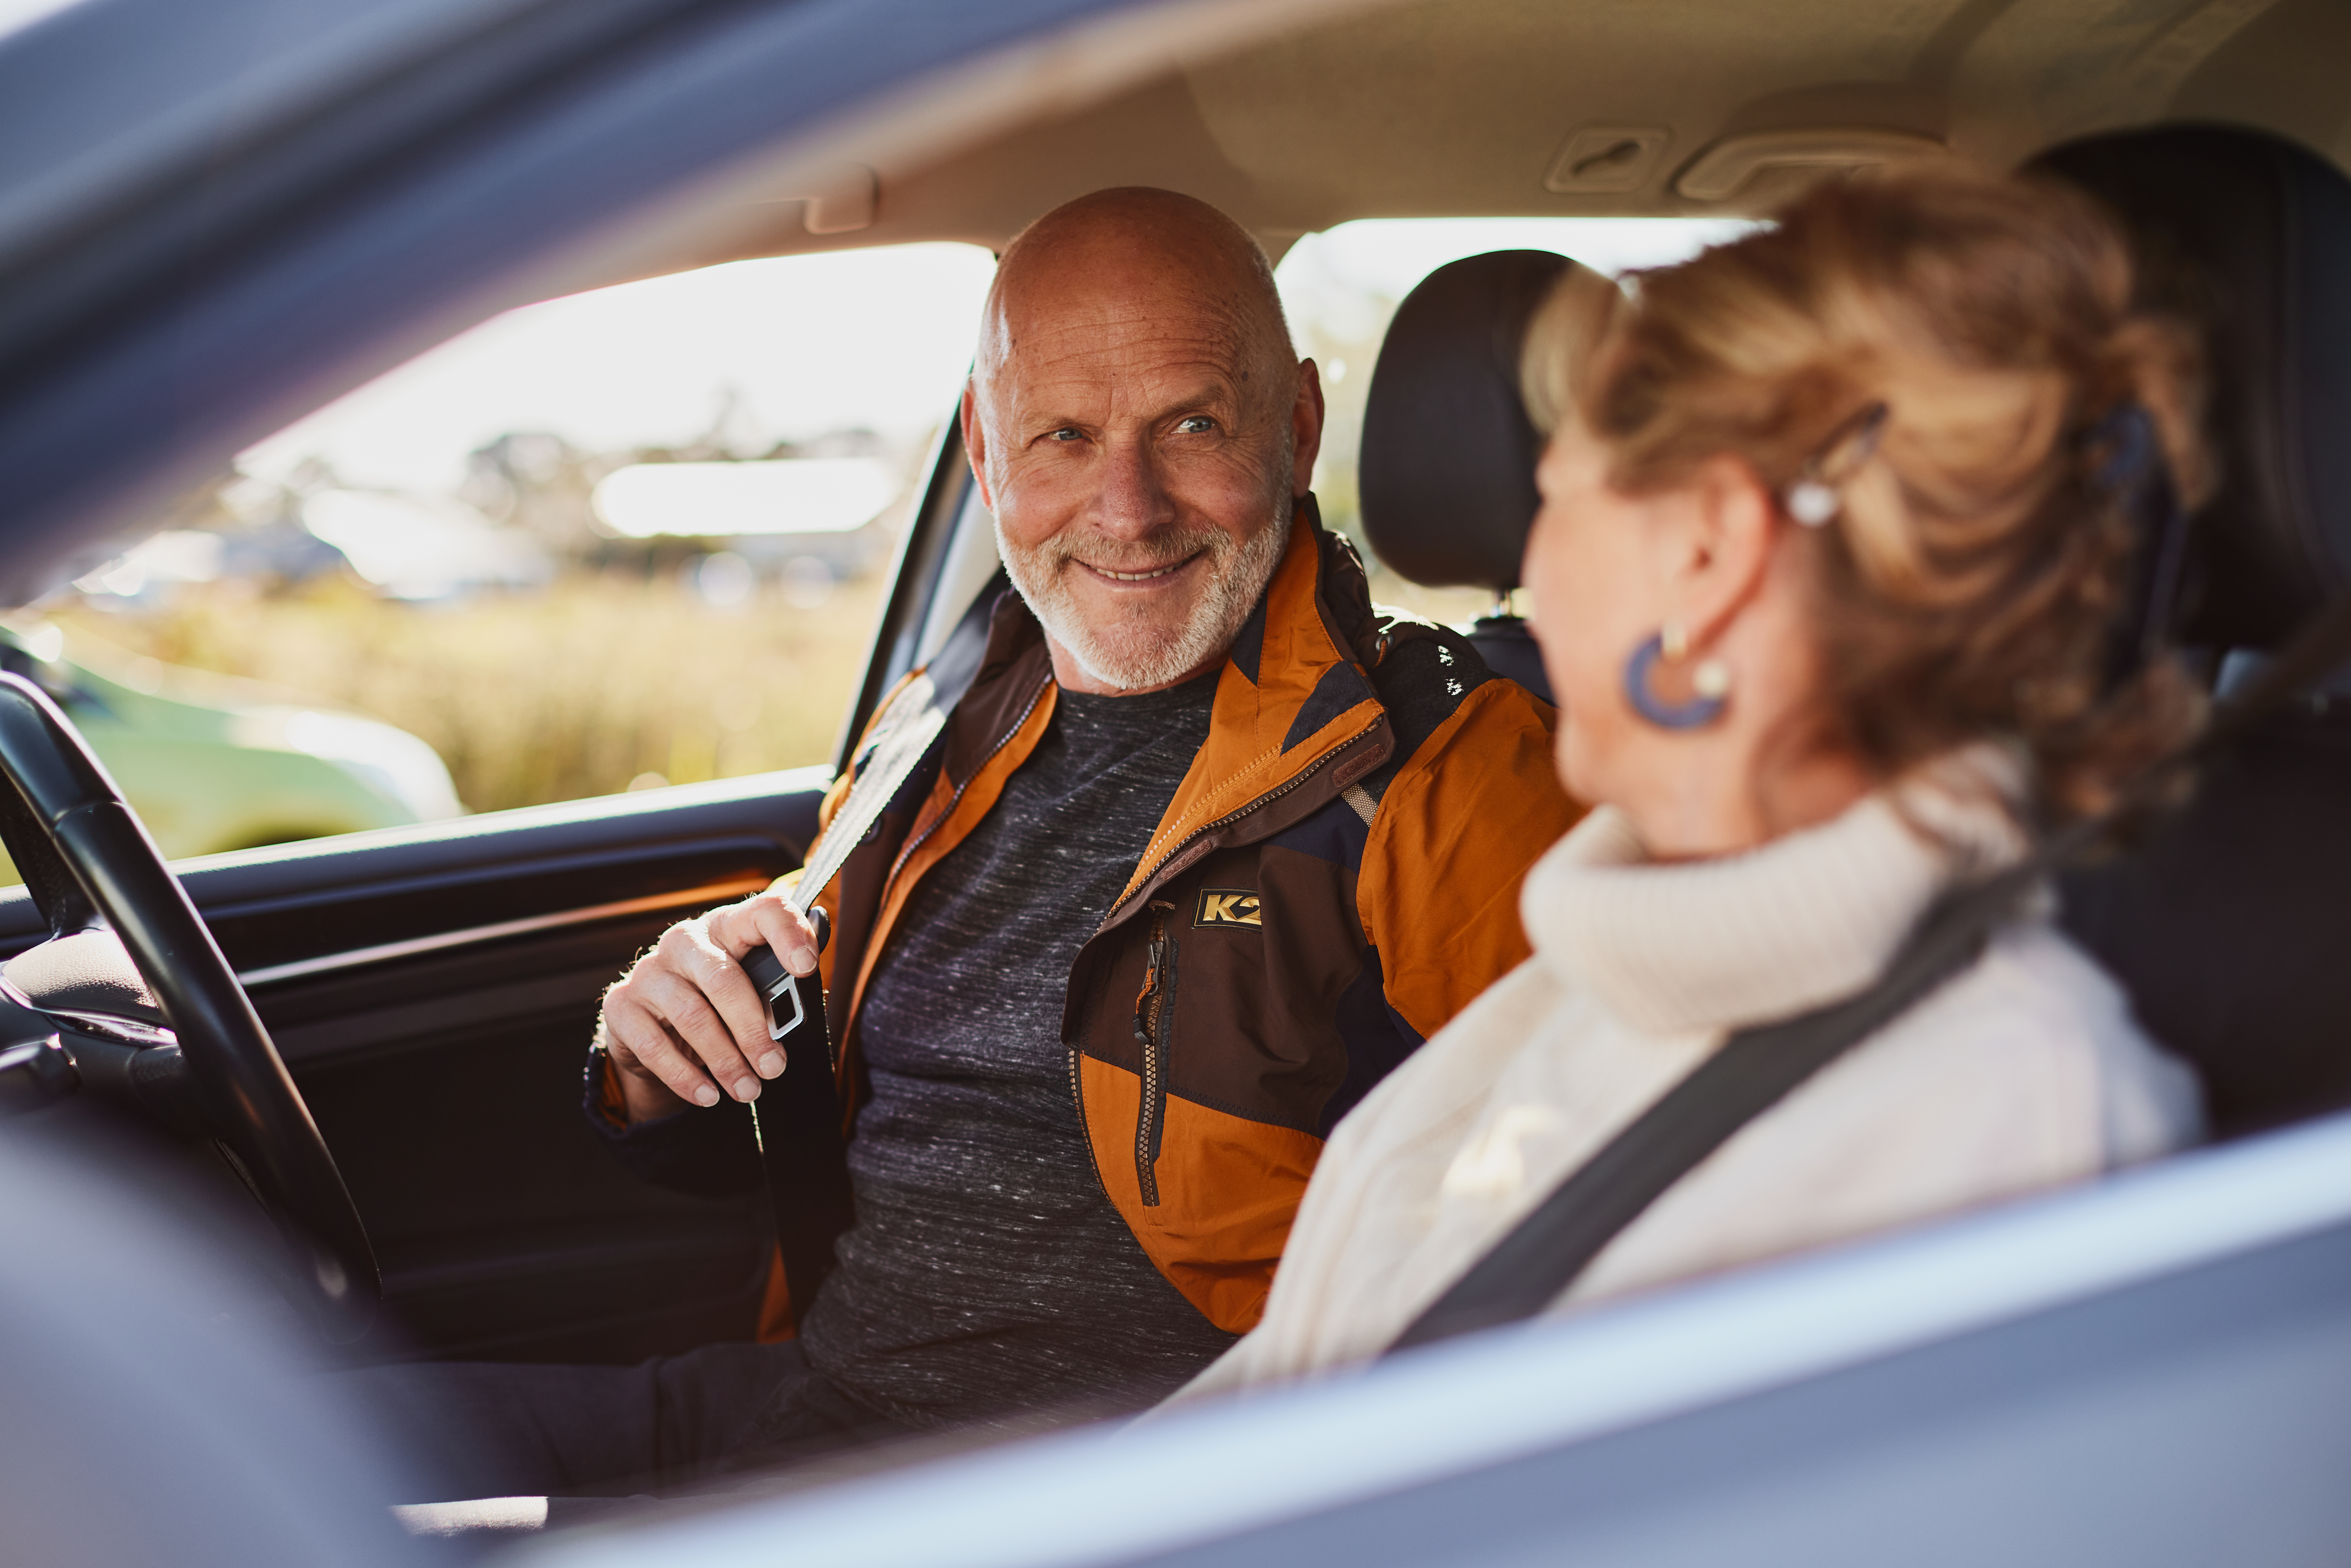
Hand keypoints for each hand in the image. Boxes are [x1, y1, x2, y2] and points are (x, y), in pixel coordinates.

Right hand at [599, 892, 822, 1122]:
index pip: (762, 911)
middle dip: (753, 1029)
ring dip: (724, 1061)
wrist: (655, 1028)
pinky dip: (685, 1076)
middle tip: (773, 1066)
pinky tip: (708, 1095)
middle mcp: (684, 942)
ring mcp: (649, 972)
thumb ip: (773, 995)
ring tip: (748, 1090)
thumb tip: (793, 1018)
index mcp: (726, 928)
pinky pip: (654, 1046)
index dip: (787, 933)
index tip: (807, 968)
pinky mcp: (621, 1005)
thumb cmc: (716, 1006)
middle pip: (723, 979)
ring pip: (691, 1017)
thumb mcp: (747, 993)